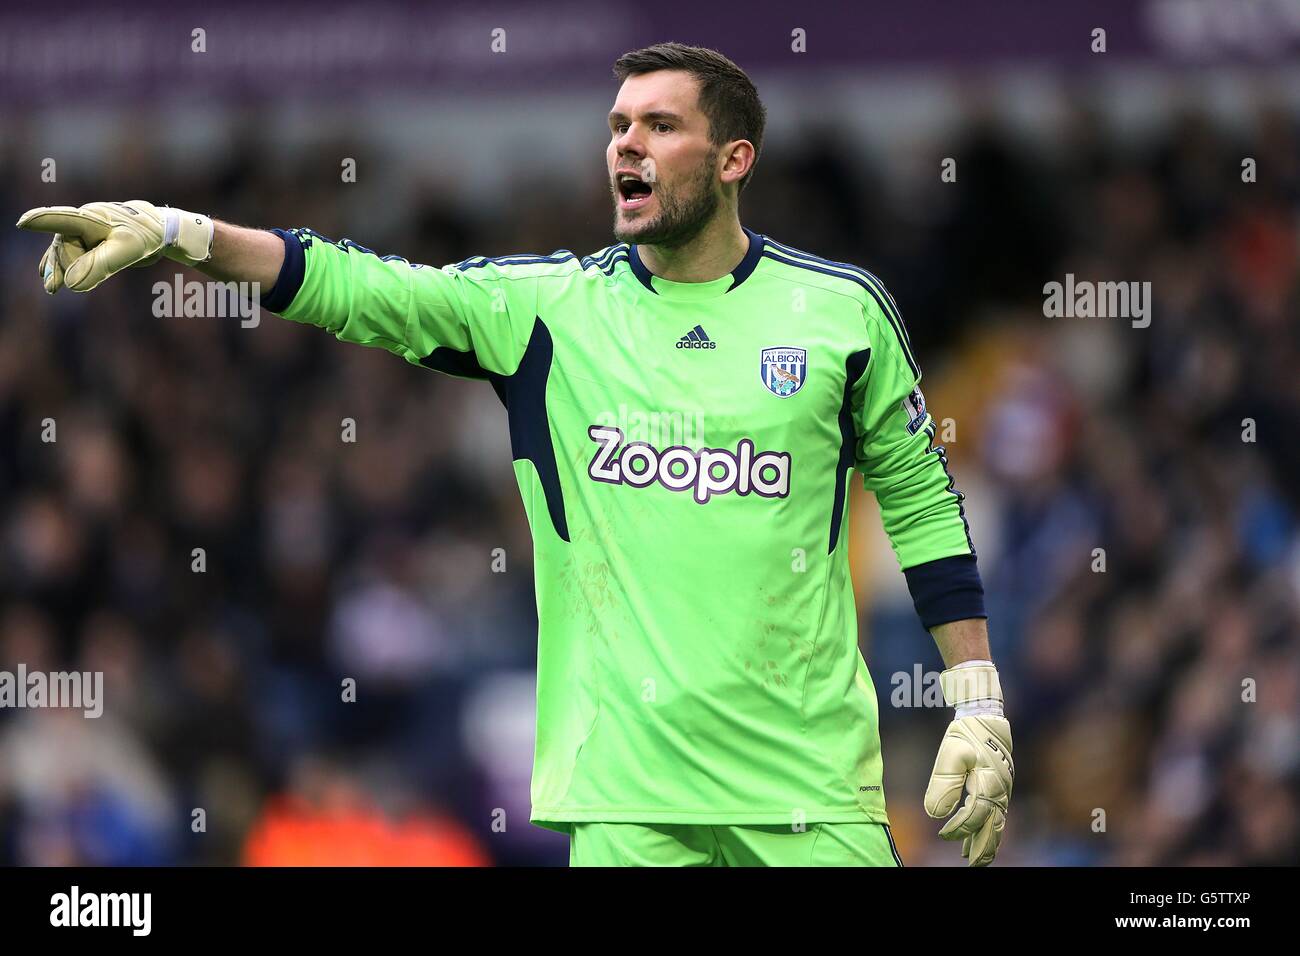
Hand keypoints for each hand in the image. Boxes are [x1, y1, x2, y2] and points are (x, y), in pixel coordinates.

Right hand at [16, 200, 212, 293]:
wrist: (161, 230)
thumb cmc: (146, 237)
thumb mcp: (127, 251)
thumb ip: (99, 267)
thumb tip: (72, 285)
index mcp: (90, 218)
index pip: (62, 220)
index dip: (42, 221)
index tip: (23, 223)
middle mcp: (82, 222)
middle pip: (64, 248)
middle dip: (64, 266)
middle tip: (60, 285)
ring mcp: (84, 231)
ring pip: (64, 253)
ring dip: (58, 270)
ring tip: (51, 288)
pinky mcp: (90, 241)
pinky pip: (69, 254)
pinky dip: (61, 266)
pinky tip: (47, 276)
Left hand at [923, 661, 1012, 865]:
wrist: (985, 713)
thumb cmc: (967, 732)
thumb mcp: (950, 754)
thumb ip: (943, 784)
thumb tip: (936, 813)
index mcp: (989, 782)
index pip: (975, 815)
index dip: (959, 828)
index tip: (943, 834)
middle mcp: (1000, 788)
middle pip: (993, 826)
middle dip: (982, 847)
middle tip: (972, 864)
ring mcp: (1003, 787)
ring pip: (997, 821)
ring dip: (987, 840)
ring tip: (975, 857)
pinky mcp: (1000, 783)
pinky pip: (997, 811)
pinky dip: (989, 826)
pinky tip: (977, 833)